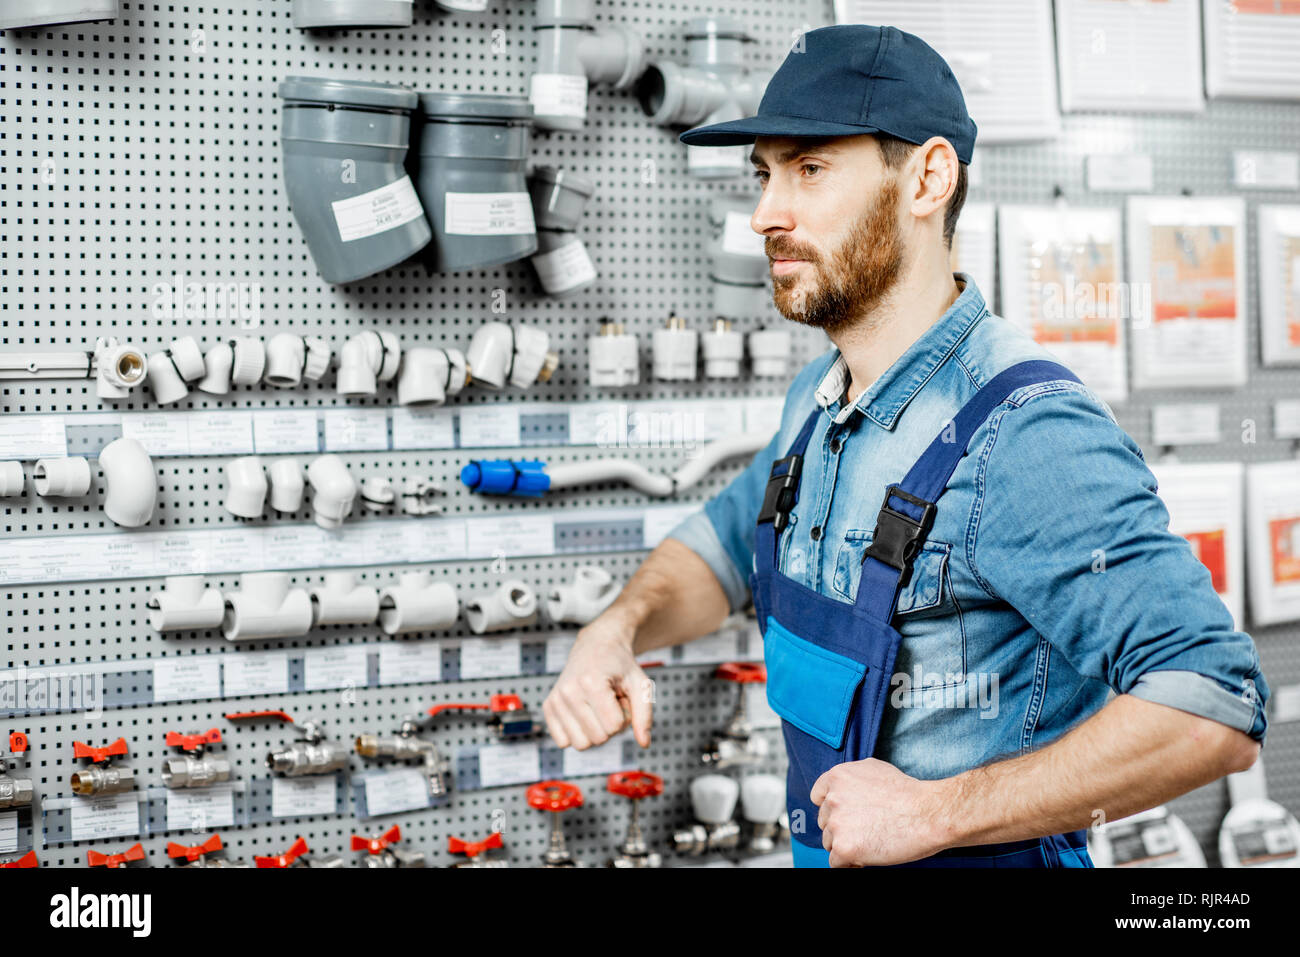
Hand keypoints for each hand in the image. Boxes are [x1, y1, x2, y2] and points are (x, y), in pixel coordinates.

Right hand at [542, 610, 654, 749]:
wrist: (597, 645)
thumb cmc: (620, 665)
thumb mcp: (640, 684)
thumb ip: (644, 715)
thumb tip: (644, 743)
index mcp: (591, 683)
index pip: (614, 727)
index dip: (625, 716)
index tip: (621, 698)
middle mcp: (569, 691)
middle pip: (598, 738)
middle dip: (610, 725)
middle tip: (610, 701)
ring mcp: (556, 700)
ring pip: (580, 745)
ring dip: (594, 729)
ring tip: (598, 706)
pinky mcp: (548, 707)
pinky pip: (563, 742)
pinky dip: (577, 732)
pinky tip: (584, 712)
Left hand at [810, 757, 950, 866]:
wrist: (927, 814)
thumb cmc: (907, 793)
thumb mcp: (874, 769)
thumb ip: (851, 778)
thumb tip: (840, 790)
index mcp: (837, 777)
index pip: (818, 797)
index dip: (832, 809)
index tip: (843, 816)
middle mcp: (833, 799)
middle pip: (825, 822)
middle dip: (842, 828)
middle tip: (866, 829)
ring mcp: (837, 824)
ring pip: (830, 842)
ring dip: (846, 845)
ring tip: (870, 841)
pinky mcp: (844, 848)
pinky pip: (836, 863)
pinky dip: (850, 863)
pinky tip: (867, 855)